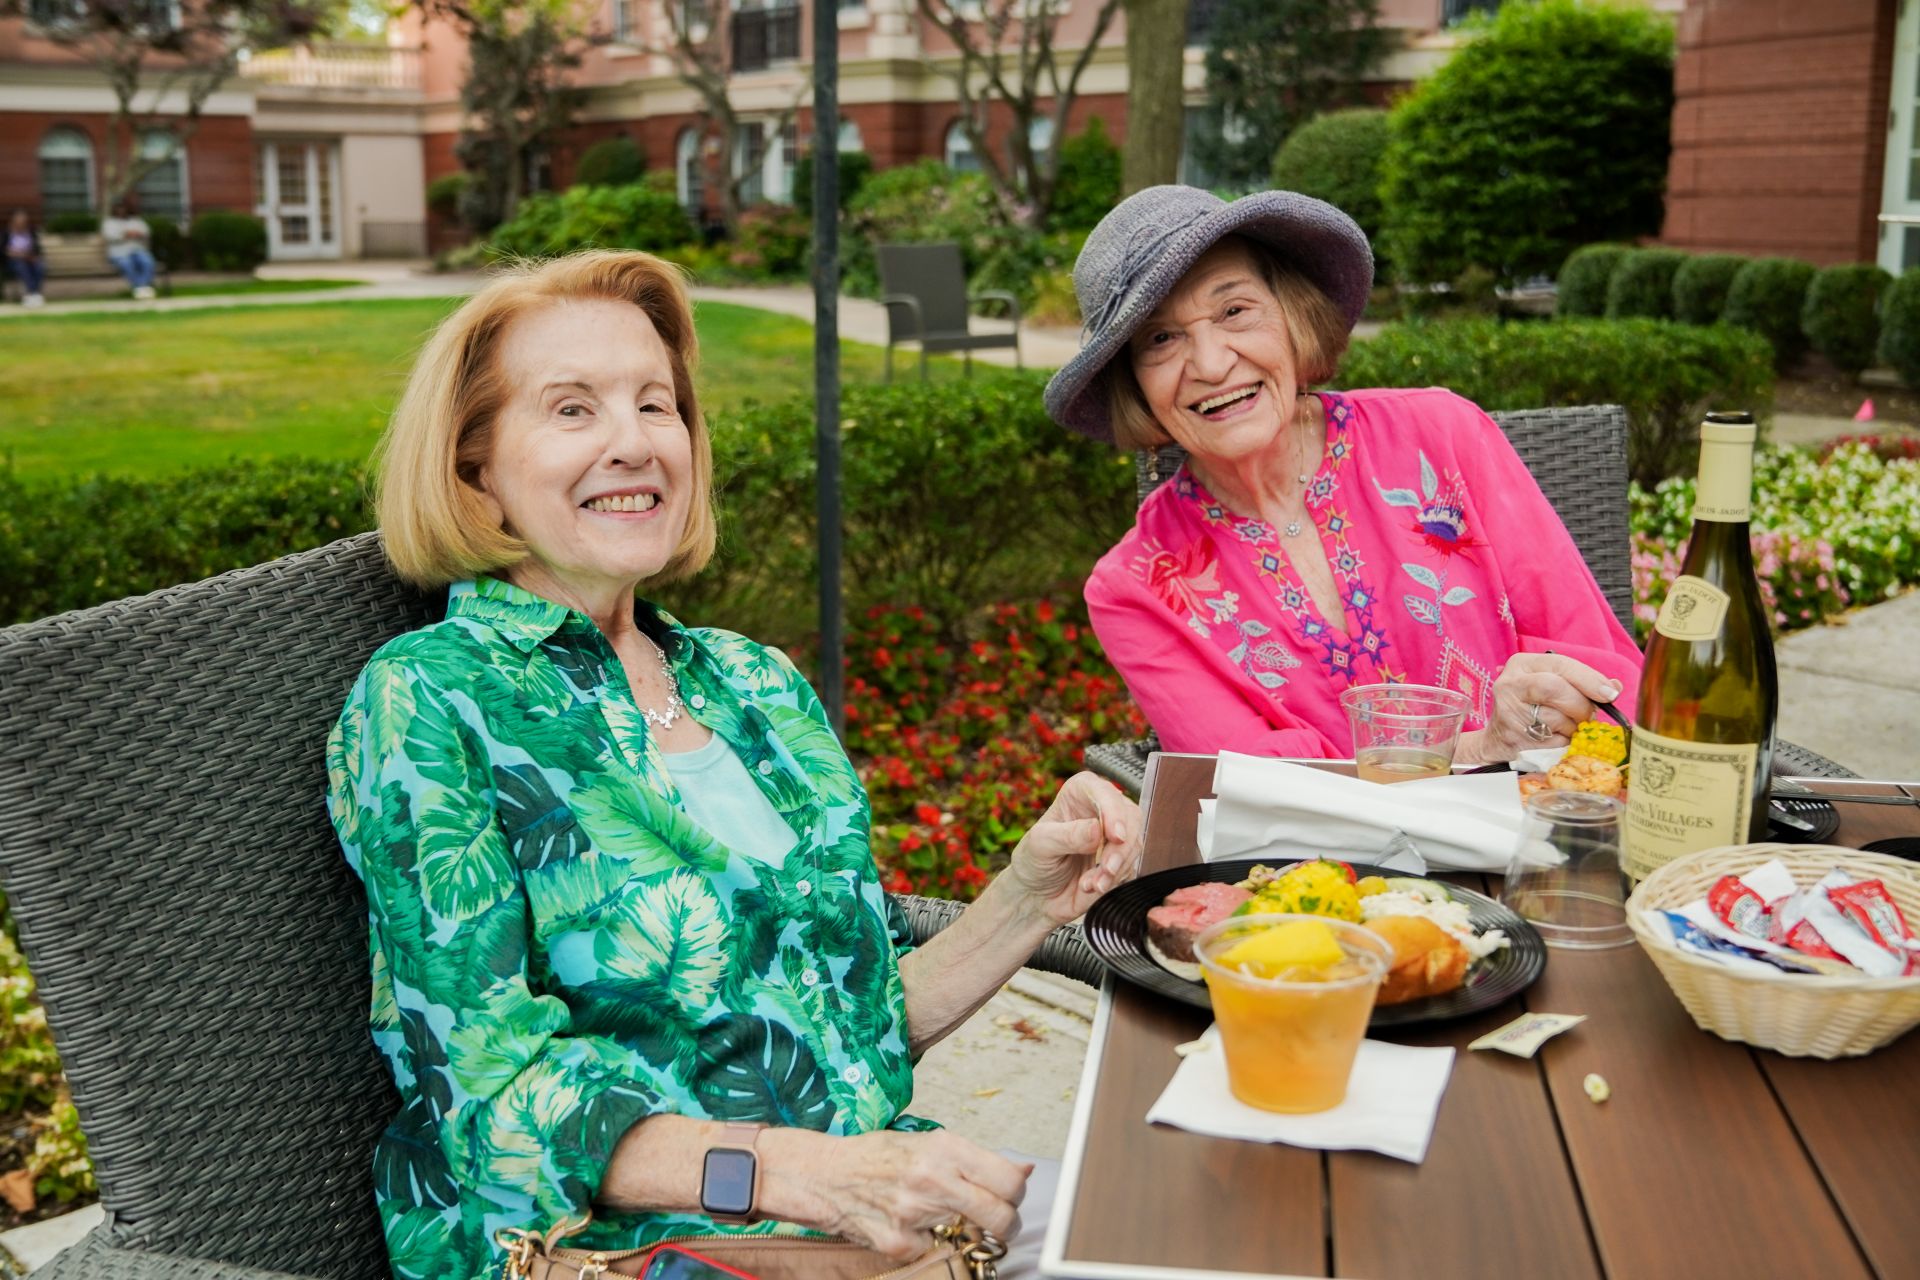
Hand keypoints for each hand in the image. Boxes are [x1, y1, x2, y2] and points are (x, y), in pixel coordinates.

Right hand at [766, 1129, 1029, 1261]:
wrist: (824, 1175)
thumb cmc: (878, 1156)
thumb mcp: (929, 1144)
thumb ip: (976, 1159)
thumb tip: (1026, 1171)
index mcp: (944, 1147)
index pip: (1008, 1179)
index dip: (1017, 1194)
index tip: (1012, 1199)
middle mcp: (933, 1178)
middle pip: (1000, 1214)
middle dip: (1007, 1225)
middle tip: (1000, 1224)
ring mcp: (915, 1213)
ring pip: (969, 1235)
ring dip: (963, 1231)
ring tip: (936, 1213)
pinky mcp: (899, 1243)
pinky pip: (933, 1250)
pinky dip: (925, 1242)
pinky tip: (905, 1224)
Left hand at [1004, 771, 1142, 924]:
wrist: (1038, 896)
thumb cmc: (1034, 862)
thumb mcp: (1041, 845)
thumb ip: (1067, 836)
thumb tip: (1097, 829)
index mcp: (1079, 793)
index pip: (1104, 792)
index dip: (1113, 812)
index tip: (1115, 836)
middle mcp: (1101, 809)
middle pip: (1129, 817)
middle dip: (1120, 847)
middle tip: (1106, 869)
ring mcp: (1113, 835)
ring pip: (1133, 844)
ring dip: (1116, 868)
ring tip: (1091, 885)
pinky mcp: (1120, 859)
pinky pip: (1130, 866)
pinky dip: (1115, 880)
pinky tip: (1093, 888)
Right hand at [1466, 653, 1622, 762]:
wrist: (1499, 740)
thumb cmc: (1532, 707)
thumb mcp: (1553, 685)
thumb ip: (1581, 683)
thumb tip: (1614, 687)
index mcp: (1522, 664)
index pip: (1561, 665)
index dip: (1589, 680)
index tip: (1611, 694)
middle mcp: (1510, 684)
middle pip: (1556, 689)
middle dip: (1581, 705)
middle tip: (1588, 716)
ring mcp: (1509, 711)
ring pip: (1556, 718)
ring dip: (1572, 727)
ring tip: (1566, 727)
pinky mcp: (1514, 737)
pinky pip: (1553, 740)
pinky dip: (1563, 742)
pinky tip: (1555, 739)